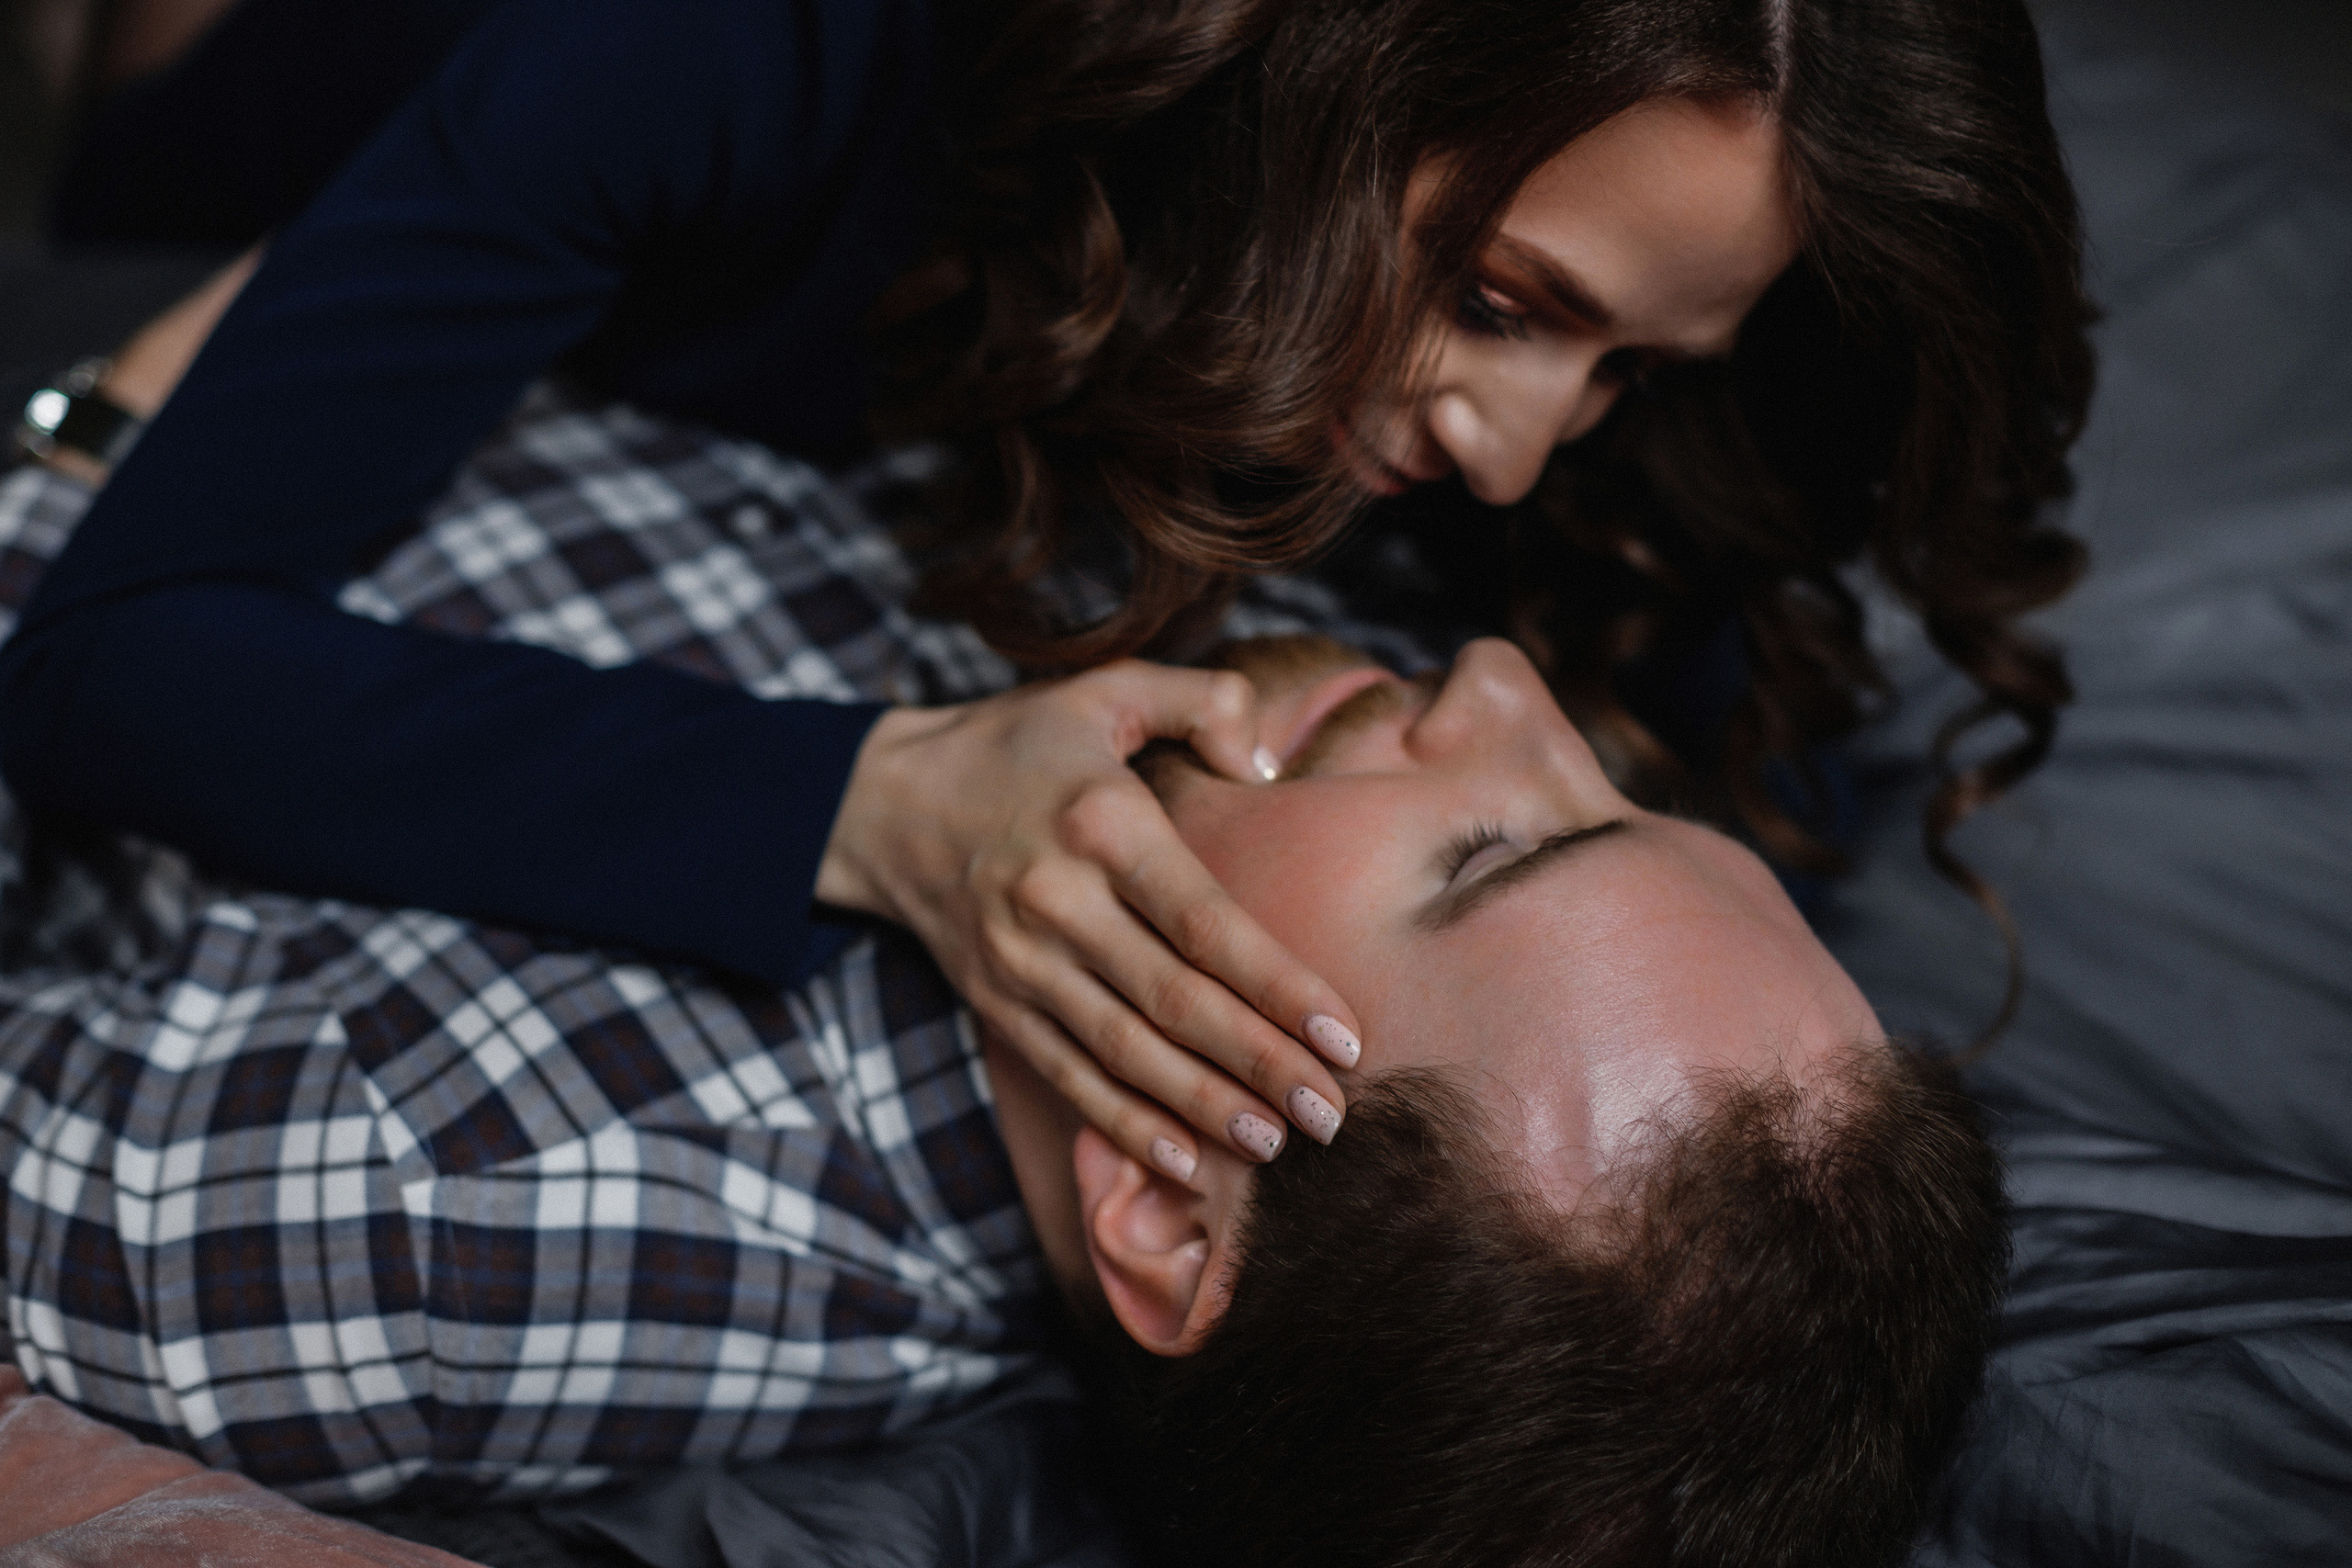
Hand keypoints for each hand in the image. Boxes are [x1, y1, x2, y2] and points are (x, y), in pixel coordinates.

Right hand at [816, 660, 1362, 1180]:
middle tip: (1332, 1112)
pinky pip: (1071, 1077)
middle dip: (1260, 1064)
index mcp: (1101, 823)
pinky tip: (1188, 1161)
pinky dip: (1128, 1126)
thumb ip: (1204, 702)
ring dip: (1204, 1106)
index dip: (1277, 985)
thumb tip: (1267, 761)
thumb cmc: (1022, 747)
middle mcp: (1059, 901)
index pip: (1204, 921)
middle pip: (1175, 1001)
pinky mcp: (998, 1004)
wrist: (886, 802)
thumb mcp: (1107, 690)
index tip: (1344, 1034)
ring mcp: (1022, 962)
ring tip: (1276, 1143)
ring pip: (1126, 1052)